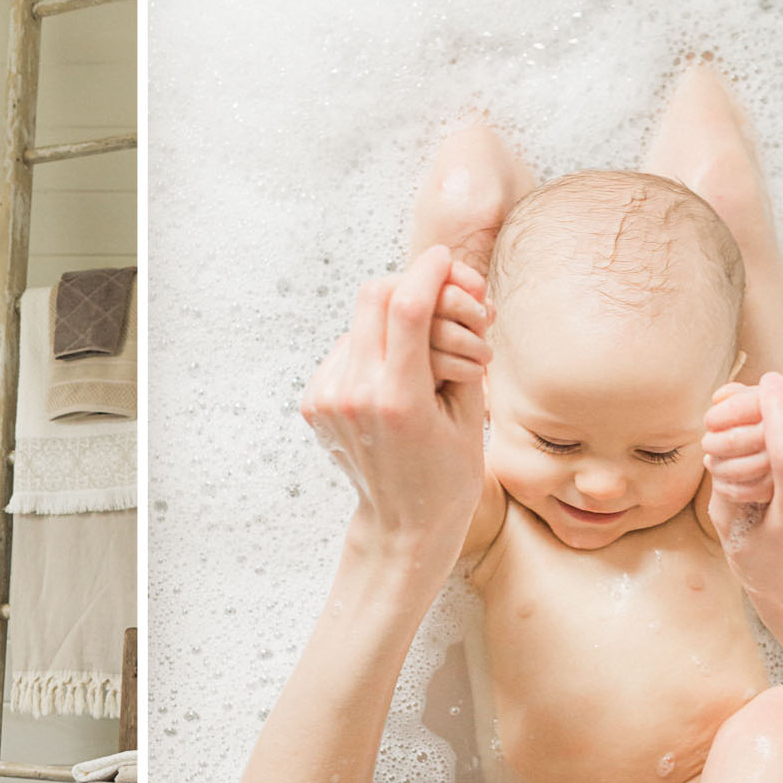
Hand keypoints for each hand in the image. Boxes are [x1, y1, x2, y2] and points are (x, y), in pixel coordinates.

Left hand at [300, 245, 488, 548]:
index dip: (428, 272)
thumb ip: (454, 346)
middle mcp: (354, 397)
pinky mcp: (314, 403)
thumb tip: (442, 286)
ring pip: (359, 322)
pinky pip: (346, 350)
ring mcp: (327, 400)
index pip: (405, 307)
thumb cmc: (448, 473)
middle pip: (373, 298)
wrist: (404, 524)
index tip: (444, 259)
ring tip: (427, 348)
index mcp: (398, 401)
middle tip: (442, 293)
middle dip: (409, 284)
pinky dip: (374, 347)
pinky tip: (397, 373)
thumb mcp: (468, 411)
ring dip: (394, 320)